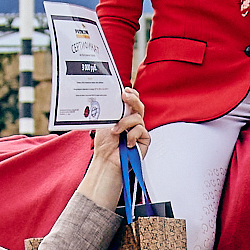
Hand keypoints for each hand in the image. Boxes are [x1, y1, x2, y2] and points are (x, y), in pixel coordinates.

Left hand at [78, 90, 152, 206]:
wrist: (107, 160)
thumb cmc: (105, 145)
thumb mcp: (104, 123)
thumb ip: (110, 112)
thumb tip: (110, 100)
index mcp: (124, 116)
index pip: (131, 102)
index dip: (131, 94)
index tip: (125, 89)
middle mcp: (133, 122)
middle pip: (138, 106)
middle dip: (132, 98)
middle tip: (124, 96)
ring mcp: (139, 130)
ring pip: (137, 118)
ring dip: (124, 123)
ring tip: (115, 132)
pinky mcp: (145, 139)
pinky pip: (141, 130)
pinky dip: (131, 135)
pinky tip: (126, 142)